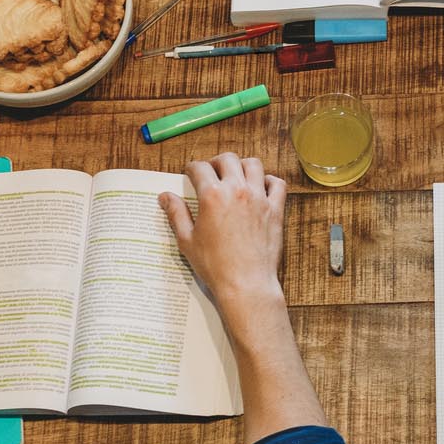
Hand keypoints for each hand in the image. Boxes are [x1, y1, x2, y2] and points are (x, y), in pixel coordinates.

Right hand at [159, 154, 285, 329]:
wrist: (245, 283)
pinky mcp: (275, 209)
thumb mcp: (187, 240)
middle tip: (212, 172)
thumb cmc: (214, 265)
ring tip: (235, 176)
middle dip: (216, 162)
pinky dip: (270, 181)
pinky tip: (261, 188)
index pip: (200, 168)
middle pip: (227, 159)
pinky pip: (277, 183)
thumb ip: (176, 214)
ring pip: (253, 165)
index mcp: (212, 195)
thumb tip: (165, 196)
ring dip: (242, 166)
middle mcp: (237, 190)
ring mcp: (259, 197)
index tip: (191, 173)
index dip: (192, 168)